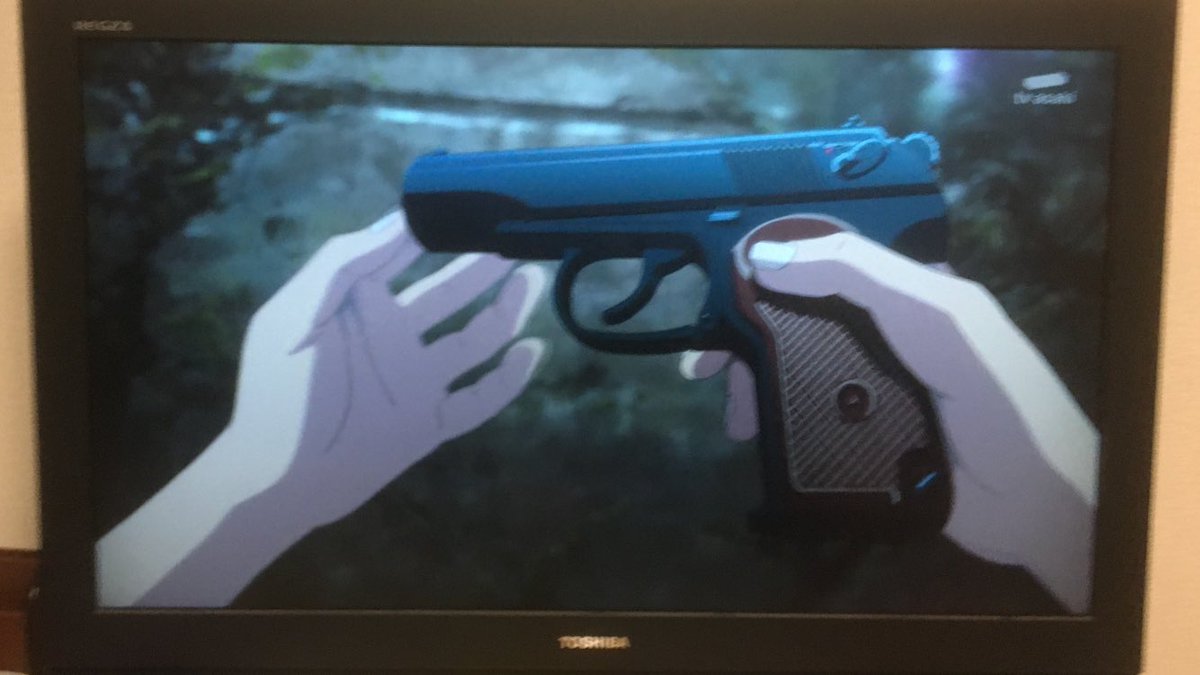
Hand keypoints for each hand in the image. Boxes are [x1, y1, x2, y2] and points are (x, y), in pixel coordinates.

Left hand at [229, 210, 545, 525]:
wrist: (275, 477)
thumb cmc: (278, 392)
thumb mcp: (295, 315)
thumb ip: (342, 264)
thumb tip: (398, 219)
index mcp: (361, 306)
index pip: (406, 255)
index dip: (438, 230)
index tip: (473, 203)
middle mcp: (396, 337)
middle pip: (453, 293)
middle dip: (484, 266)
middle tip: (521, 238)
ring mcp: (418, 381)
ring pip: (475, 340)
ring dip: (506, 310)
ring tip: (533, 279)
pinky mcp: (432, 423)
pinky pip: (480, 399)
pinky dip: (508, 379)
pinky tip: (531, 350)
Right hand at [682, 217, 1097, 612]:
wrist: (1033, 495)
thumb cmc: (988, 388)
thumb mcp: (928, 311)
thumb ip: (852, 273)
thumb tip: (762, 255)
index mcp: (906, 291)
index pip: (822, 265)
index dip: (766, 272)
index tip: (717, 294)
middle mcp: (885, 335)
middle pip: (798, 323)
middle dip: (747, 342)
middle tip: (704, 371)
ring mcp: (875, 390)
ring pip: (797, 375)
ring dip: (757, 389)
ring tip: (733, 418)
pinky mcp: (867, 439)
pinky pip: (810, 422)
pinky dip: (779, 425)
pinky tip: (759, 437)